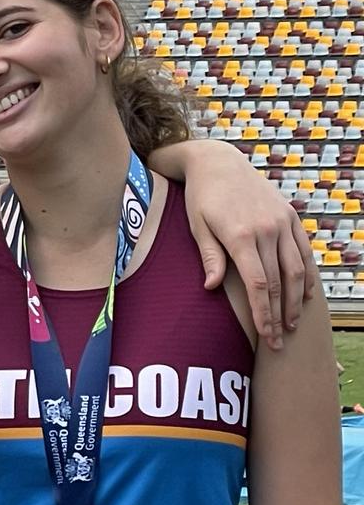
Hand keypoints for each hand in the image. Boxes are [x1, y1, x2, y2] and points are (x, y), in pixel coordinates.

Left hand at [181, 146, 312, 350]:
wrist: (218, 162)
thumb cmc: (200, 198)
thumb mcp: (197, 226)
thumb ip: (209, 257)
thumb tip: (210, 288)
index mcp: (240, 236)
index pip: (258, 284)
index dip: (264, 313)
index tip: (266, 336)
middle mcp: (266, 230)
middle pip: (280, 282)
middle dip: (280, 315)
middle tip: (280, 342)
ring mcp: (282, 222)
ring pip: (297, 269)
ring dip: (297, 300)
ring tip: (293, 324)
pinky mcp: (290, 217)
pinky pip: (304, 250)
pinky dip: (308, 274)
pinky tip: (307, 294)